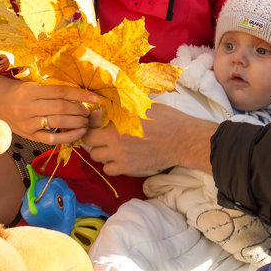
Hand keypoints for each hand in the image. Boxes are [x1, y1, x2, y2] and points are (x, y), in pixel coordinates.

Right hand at [0, 72, 99, 144]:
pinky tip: (78, 133)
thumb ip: (51, 91)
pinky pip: (51, 138)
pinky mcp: (28, 135)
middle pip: (61, 108)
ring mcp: (28, 123)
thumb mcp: (31, 85)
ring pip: (58, 122)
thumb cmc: (17, 92)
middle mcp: (28, 107)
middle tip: (90, 111)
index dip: (80, 95)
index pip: (60, 92)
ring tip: (86, 121)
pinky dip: (67, 136)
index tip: (95, 98)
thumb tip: (78, 94)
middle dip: (80, 109)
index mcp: (30, 91)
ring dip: (76, 122)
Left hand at [83, 103, 215, 176]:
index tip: (99, 120)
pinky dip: (110, 164)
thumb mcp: (144, 104)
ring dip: (100, 150)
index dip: (94, 119)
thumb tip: (111, 100)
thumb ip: (125, 104)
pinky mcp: (128, 167)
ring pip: (95, 155)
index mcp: (119, 117)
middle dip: (93, 135)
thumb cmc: (166, 119)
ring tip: (110, 147)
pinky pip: (108, 169)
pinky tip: (119, 158)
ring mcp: (120, 153)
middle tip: (101, 134)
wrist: (182, 140)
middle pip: (88, 138)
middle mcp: (115, 136)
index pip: (92, 119)